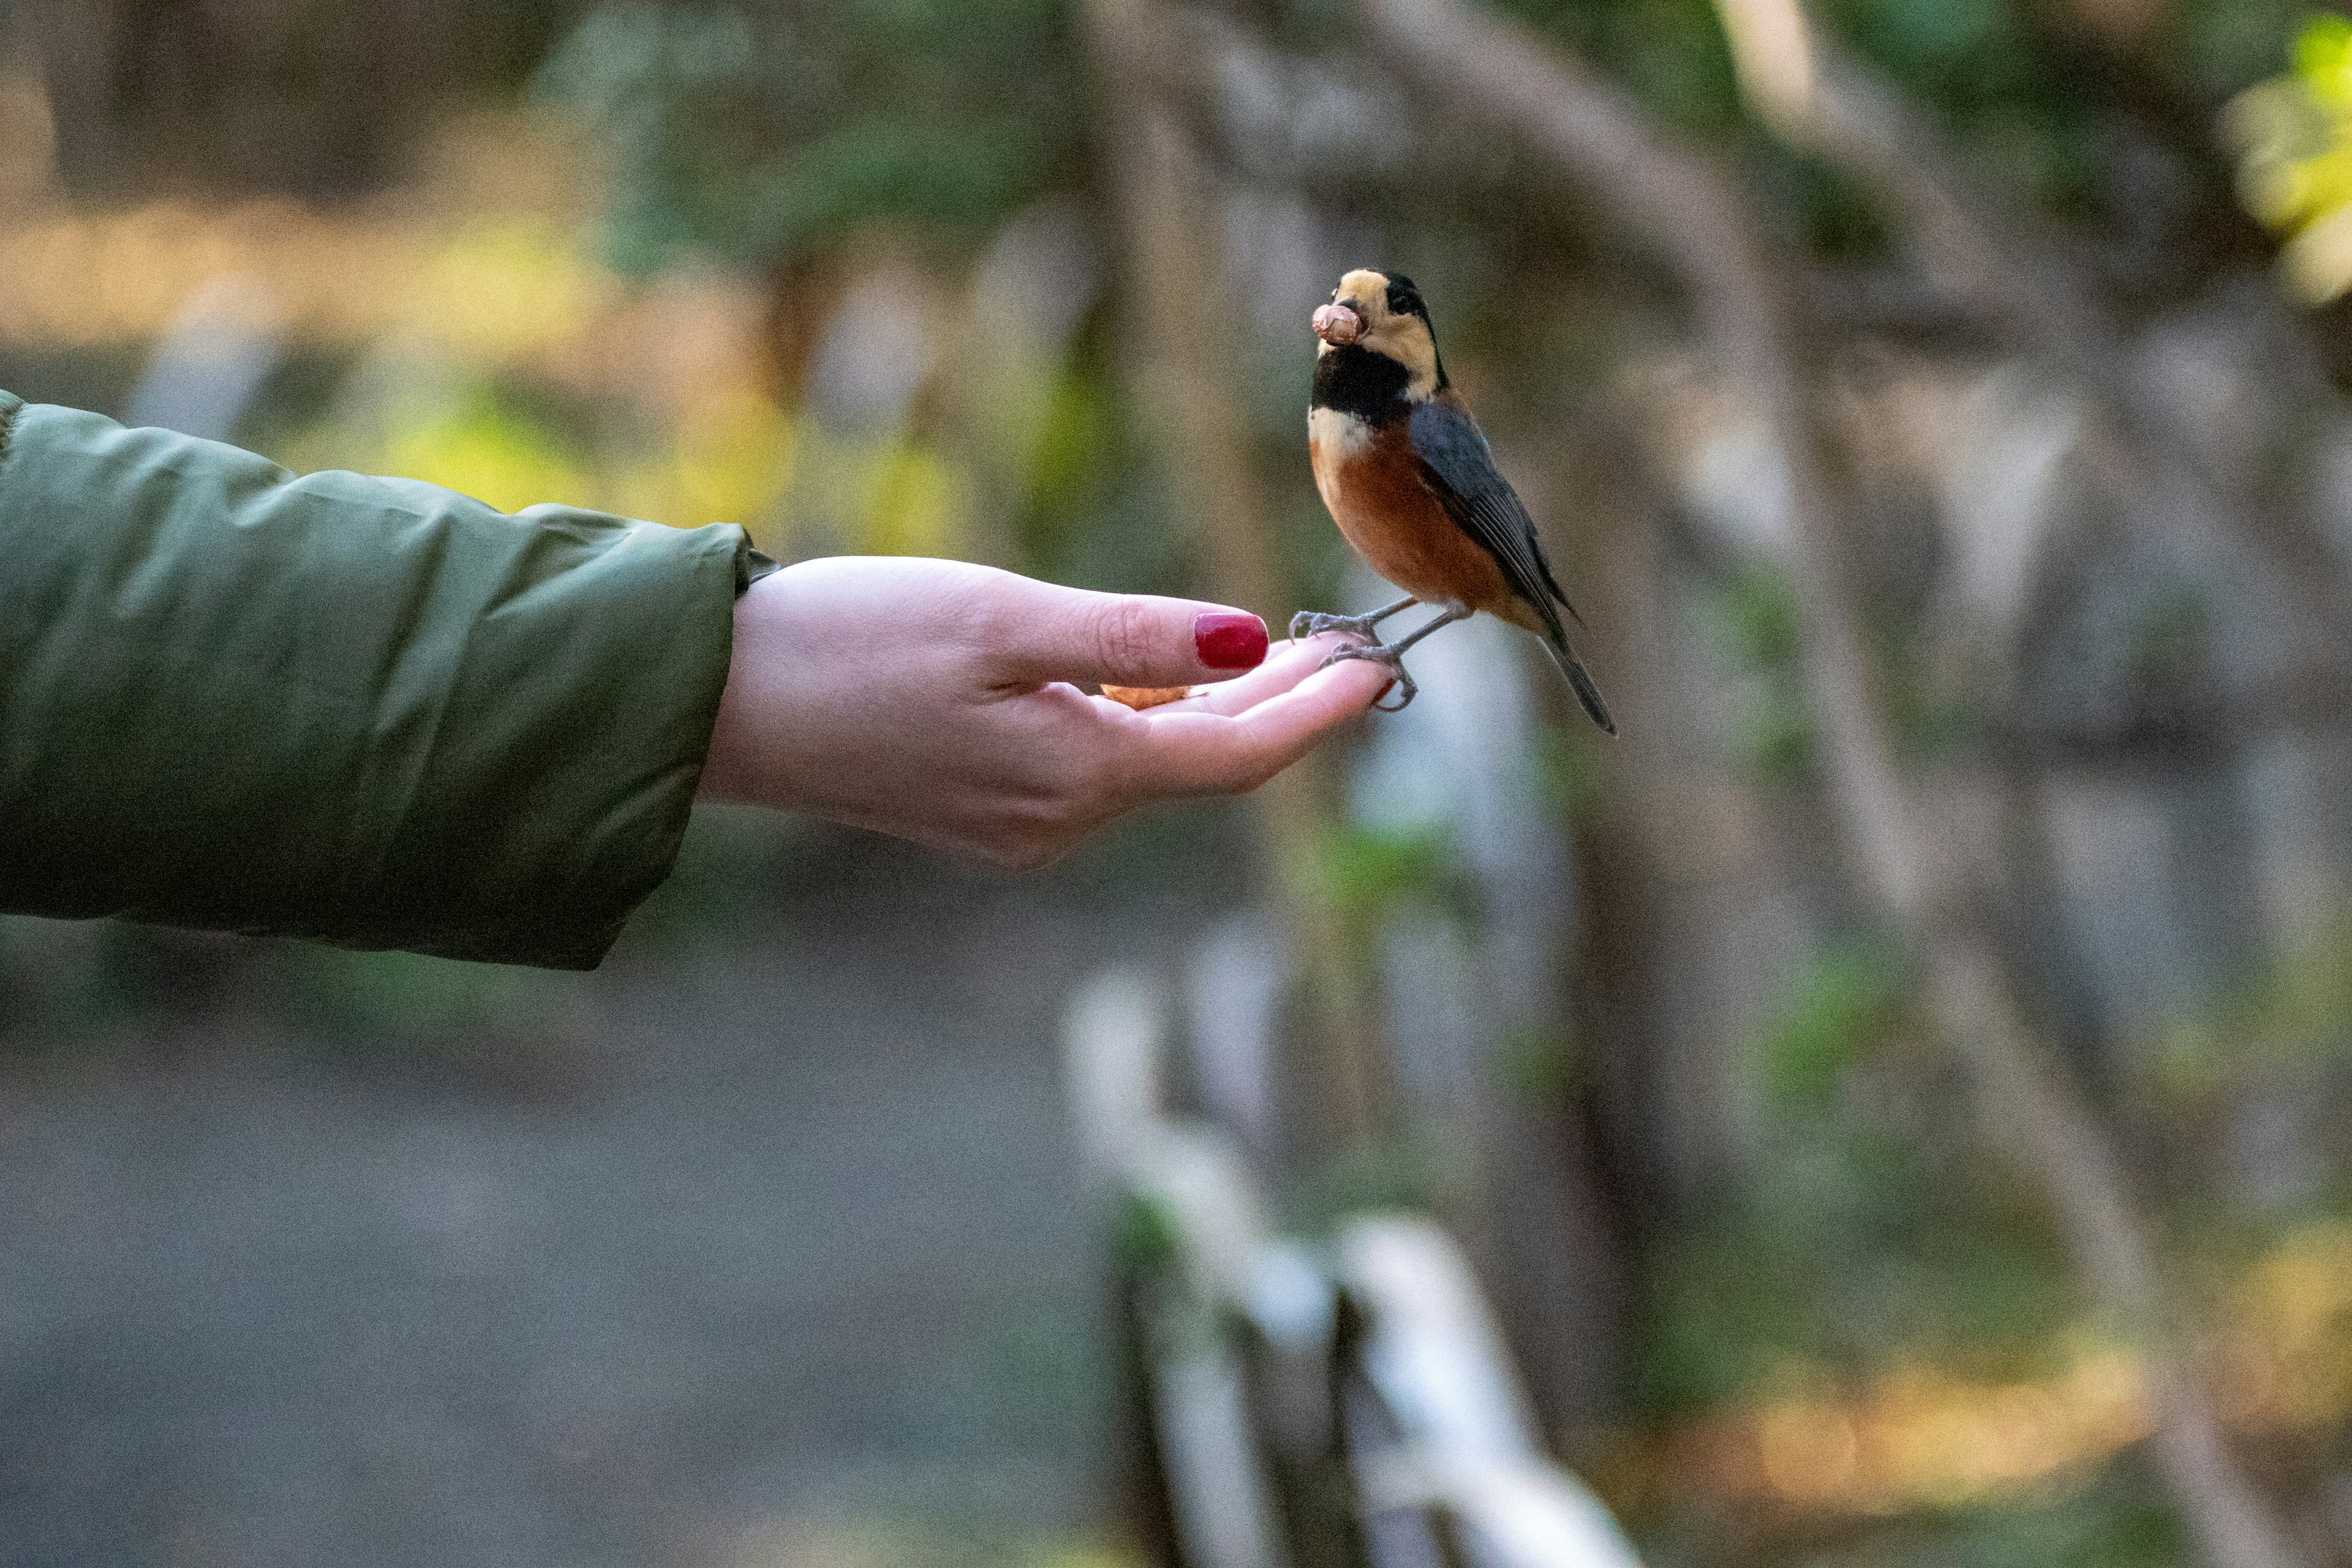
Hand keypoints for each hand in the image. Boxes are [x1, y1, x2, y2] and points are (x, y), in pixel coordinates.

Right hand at [698, 556, 1391, 866]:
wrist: (720, 703)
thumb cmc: (852, 647)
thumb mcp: (1003, 620)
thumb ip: (1132, 635)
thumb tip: (1248, 641)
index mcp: (1078, 777)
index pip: (1237, 756)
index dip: (1316, 711)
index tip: (1379, 665)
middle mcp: (1058, 822)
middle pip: (1205, 767)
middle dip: (1282, 709)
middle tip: (1350, 653)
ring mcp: (1016, 824)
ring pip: (1152, 766)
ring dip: (1217, 712)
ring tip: (1283, 654)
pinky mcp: (977, 806)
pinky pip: (1094, 766)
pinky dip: (1147, 719)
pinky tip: (1163, 680)